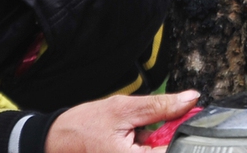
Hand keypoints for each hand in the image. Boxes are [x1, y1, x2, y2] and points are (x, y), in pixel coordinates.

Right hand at [44, 91, 200, 152]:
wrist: (57, 141)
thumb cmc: (83, 127)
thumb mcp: (123, 109)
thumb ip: (159, 106)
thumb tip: (189, 99)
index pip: (177, 148)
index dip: (184, 130)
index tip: (186, 115)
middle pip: (170, 149)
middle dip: (168, 135)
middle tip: (149, 124)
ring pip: (159, 150)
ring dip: (156, 140)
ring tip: (135, 132)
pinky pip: (147, 152)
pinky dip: (146, 144)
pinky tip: (132, 138)